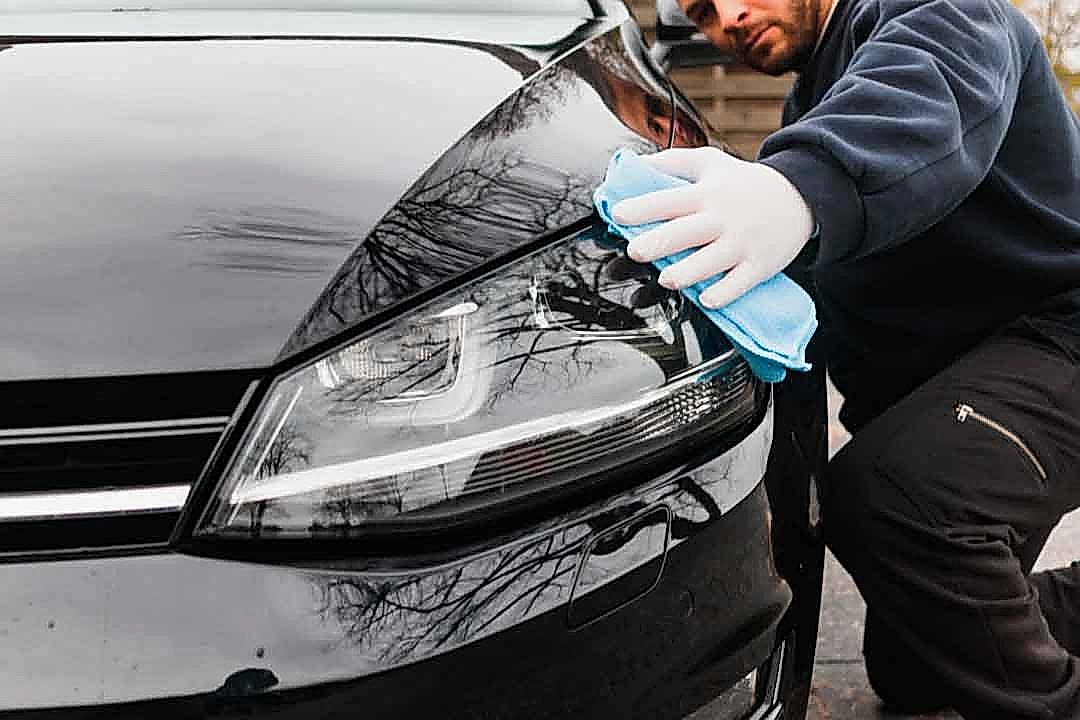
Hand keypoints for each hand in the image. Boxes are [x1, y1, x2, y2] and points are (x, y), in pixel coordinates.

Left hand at [611, 147, 814, 308]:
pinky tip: (707, 299)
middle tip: (635, 251)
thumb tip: (634, 165)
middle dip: (659, 242)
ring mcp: (741, 244)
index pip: (669, 199)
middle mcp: (721, 219)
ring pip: (712, 260)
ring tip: (667, 279)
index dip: (642, 207)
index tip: (618, 214)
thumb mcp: (710, 162)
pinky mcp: (758, 265)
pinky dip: (724, 292)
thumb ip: (672, 162)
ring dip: (688, 271)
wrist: (800, 196)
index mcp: (705, 194)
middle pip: (687, 231)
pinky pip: (740, 282)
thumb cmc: (744, 184)